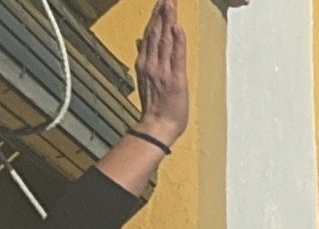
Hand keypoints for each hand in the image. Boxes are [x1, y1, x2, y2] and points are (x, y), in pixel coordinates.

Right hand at [133, 0, 189, 141]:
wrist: (157, 126)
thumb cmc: (155, 106)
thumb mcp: (146, 79)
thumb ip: (145, 58)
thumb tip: (140, 41)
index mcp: (145, 62)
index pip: (150, 34)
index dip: (156, 16)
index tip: (161, 2)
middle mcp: (151, 63)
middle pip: (156, 31)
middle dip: (162, 11)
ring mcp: (162, 70)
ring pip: (164, 39)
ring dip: (168, 20)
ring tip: (170, 2)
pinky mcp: (175, 79)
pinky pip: (176, 56)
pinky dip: (177, 41)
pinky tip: (177, 27)